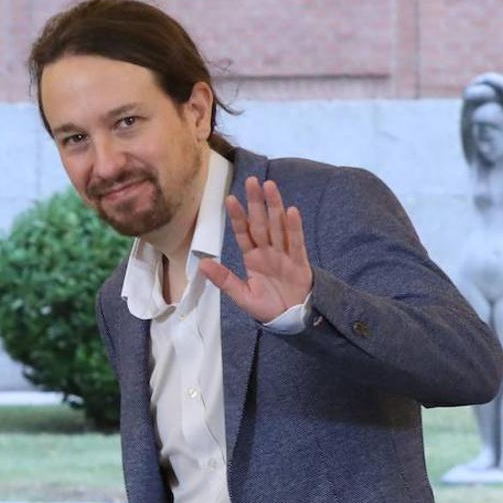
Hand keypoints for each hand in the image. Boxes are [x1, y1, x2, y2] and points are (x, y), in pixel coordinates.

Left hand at [199, 176, 312, 322]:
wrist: (292, 321)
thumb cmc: (267, 307)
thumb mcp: (241, 296)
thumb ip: (224, 279)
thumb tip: (202, 264)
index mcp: (252, 258)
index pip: (243, 233)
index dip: (237, 217)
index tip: (229, 199)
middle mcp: (268, 251)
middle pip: (261, 222)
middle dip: (256, 202)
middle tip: (252, 180)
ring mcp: (284, 254)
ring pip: (278, 226)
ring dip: (274, 206)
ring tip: (270, 186)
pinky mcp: (300, 262)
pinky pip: (296, 242)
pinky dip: (294, 227)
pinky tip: (291, 211)